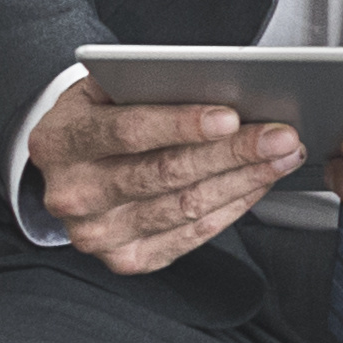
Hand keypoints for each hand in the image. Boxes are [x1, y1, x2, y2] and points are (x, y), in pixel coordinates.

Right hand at [29, 88, 305, 274]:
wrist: (68, 175)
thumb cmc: (93, 125)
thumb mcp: (97, 95)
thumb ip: (139, 88)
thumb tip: (209, 83)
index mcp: (59, 142)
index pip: (128, 131)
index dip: (183, 125)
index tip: (231, 117)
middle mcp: (74, 193)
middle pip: (168, 173)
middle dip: (233, 154)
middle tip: (280, 137)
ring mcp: (100, 233)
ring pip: (188, 206)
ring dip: (245, 181)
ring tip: (282, 157)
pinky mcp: (129, 259)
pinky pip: (195, 234)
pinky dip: (234, 206)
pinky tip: (260, 184)